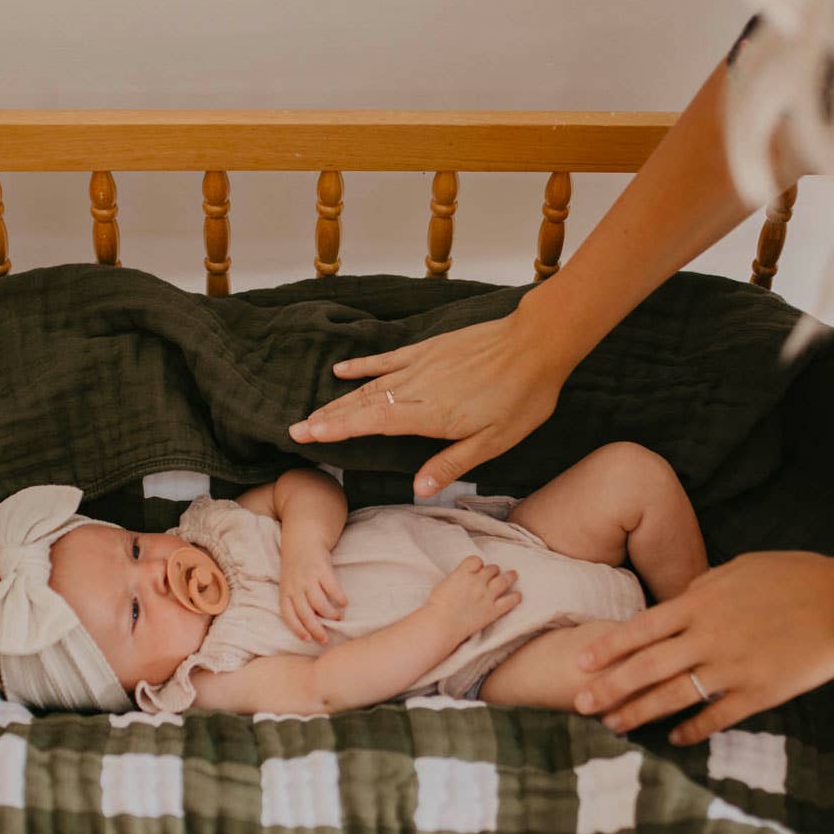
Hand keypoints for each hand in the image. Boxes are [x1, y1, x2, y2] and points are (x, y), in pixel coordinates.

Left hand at [279, 539, 347, 644]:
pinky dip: (339, 598)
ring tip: (338, 618)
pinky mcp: (322, 569)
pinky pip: (332, 588)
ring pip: (319, 604)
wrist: (303, 540)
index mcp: (285, 592)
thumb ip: (297, 601)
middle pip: (305, 614)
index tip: (308, 639)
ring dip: (330, 614)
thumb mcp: (290, 584)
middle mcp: (295, 586)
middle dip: (316, 629)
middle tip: (326, 639)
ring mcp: (308, 578)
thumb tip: (312, 624)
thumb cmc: (297, 568)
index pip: (288, 615)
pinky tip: (344, 603)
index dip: (297, 629)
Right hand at [287, 304, 566, 497]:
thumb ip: (453, 463)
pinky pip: (387, 359)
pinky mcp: (429, 349)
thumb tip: (419, 488)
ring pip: (370, 385)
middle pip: (363, 405)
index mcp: (431, 414)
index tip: (309, 436)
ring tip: (313, 412)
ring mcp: (421, 365)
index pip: (373, 423)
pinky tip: (341, 371)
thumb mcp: (495, 442)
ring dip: (339, 399)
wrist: (537, 344)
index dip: (338, 430)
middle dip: (327, 418)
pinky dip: (363, 365)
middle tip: (295, 429)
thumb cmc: (522, 398)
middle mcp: (418, 387)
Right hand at [428, 556, 520, 642]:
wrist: (442, 623)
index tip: (477, 567)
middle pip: (491, 569)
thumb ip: (457, 578)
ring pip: (504, 580)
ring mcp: (487, 596)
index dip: (477, 564)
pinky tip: (518, 596)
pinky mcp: (492, 610)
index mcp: (463, 573)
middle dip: (493, 570)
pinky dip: (515, 598)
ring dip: (509, 576)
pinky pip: (509, 601)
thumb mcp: (444, 584)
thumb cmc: (437, 605)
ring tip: (514, 574)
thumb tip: (462, 578)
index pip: (476, 560)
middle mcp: (477, 582)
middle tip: (494, 572)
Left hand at [572, 551, 833, 743]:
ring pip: (675, 696)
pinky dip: (694, 729)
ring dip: (640, 712)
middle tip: (580, 703)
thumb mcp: (737, 569)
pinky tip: (674, 739)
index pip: (641, 629)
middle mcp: (708, 638)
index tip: (579, 662)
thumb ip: (702, 587)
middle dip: (610, 687)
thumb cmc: (792, 576)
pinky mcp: (760, 692)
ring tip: (613, 725)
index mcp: (700, 604)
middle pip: (648, 667)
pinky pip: (718, 715)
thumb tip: (678, 599)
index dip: (608, 648)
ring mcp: (733, 668)